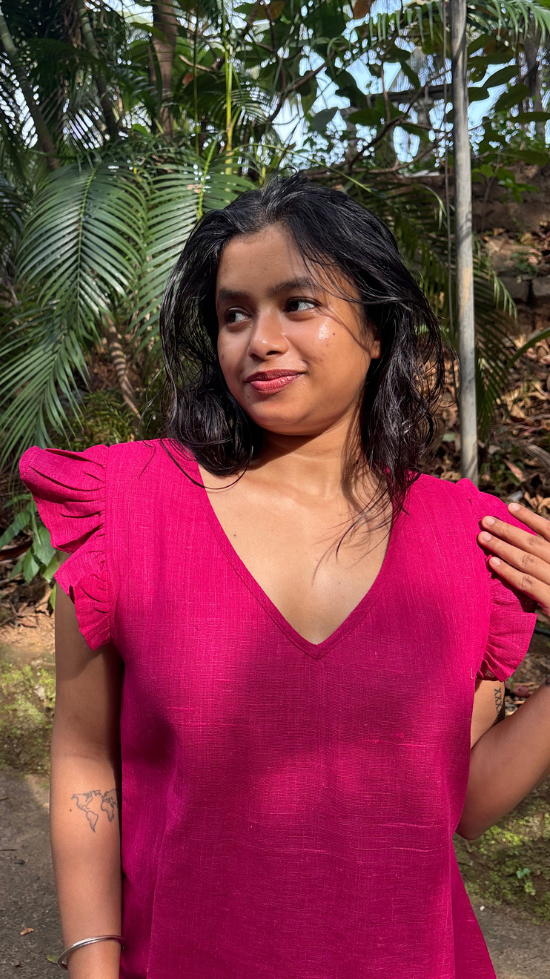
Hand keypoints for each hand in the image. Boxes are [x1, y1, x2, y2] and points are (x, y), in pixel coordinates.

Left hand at [478, 502, 549, 616]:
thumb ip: (545, 555)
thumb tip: (526, 541)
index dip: (530, 518)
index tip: (510, 506)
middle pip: (534, 543)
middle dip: (508, 530)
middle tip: (485, 520)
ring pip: (527, 560)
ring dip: (502, 547)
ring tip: (482, 537)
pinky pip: (526, 583)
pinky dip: (508, 571)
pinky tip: (492, 562)